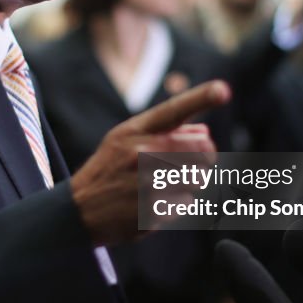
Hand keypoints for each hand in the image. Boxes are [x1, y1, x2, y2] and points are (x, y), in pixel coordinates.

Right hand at [70, 80, 230, 245]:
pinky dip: (178, 203)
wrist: (79, 210)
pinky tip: (155, 202)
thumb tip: (205, 133)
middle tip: (190, 161)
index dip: (202, 98)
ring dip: (191, 181)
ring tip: (165, 183)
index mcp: (134, 131)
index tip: (223, 90)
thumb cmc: (110, 168)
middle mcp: (141, 155)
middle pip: (203, 149)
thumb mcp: (124, 140)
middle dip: (204, 156)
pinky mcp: (153, 212)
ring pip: (199, 177)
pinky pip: (188, 202)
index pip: (174, 110)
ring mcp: (147, 185)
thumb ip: (164, 132)